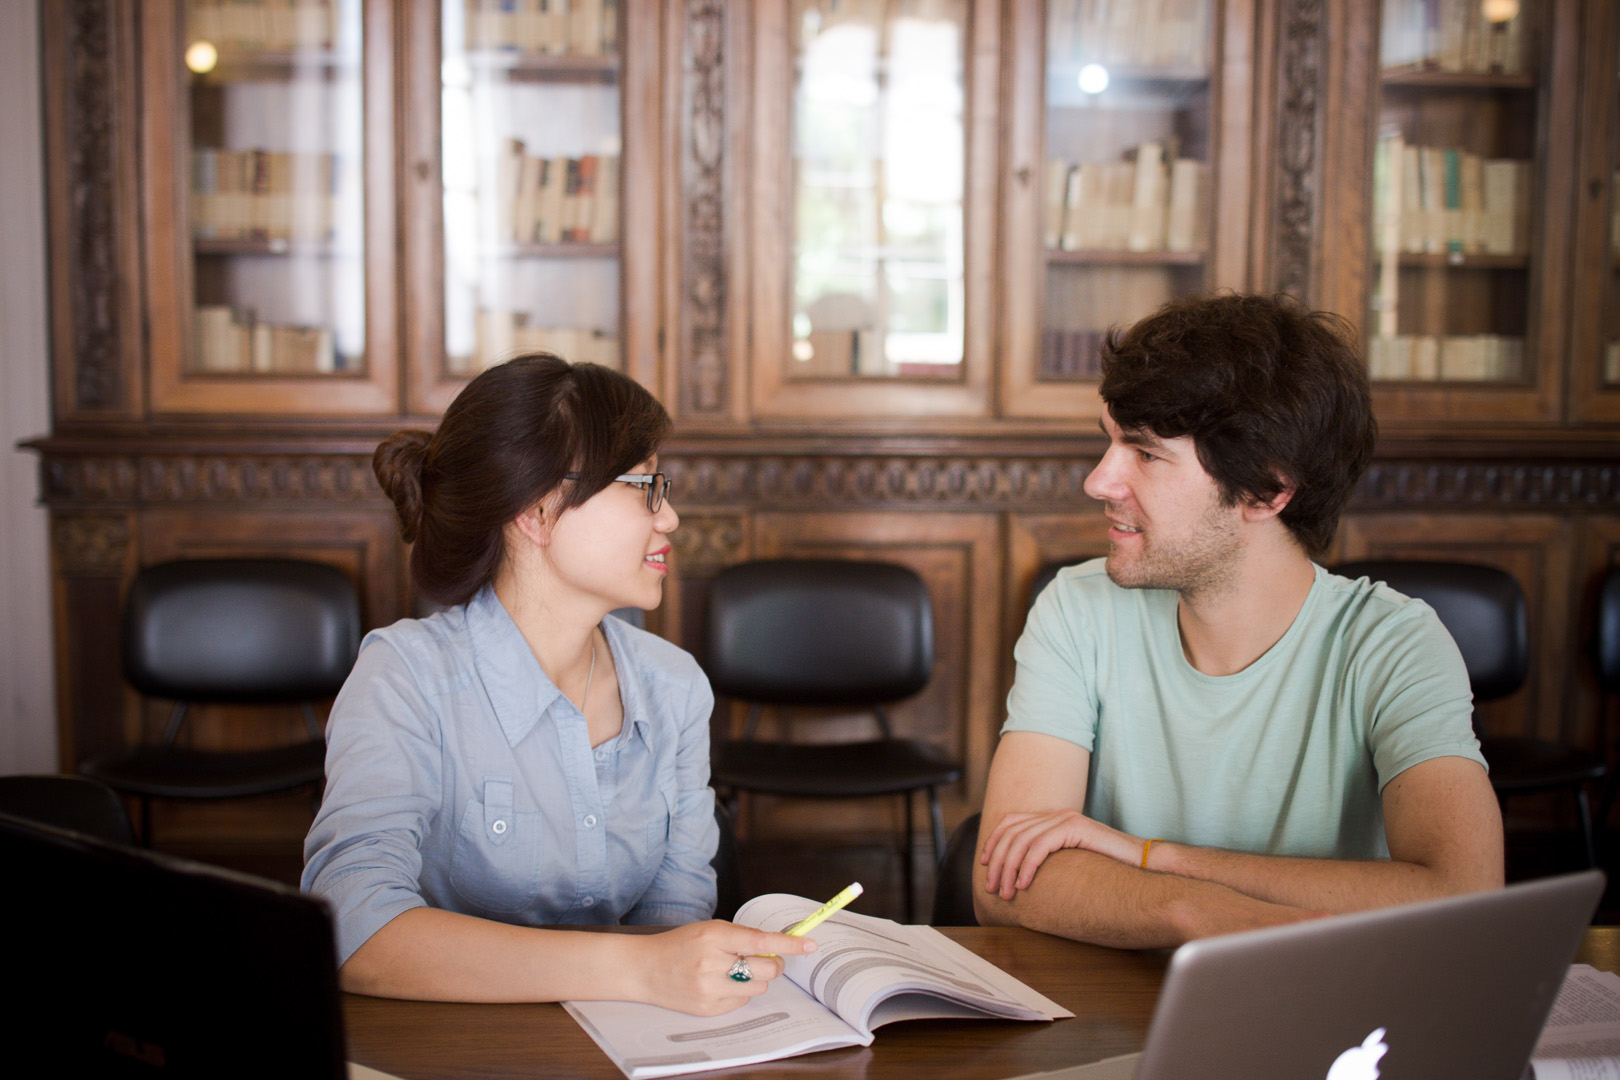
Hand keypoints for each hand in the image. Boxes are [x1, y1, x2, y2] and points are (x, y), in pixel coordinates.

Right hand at [630, 921, 817, 1015]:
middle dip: (774, 963)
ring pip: (758, 987)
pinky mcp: (709, 1009)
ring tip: (735, 970)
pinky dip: (740, 991)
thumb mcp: (709, 929)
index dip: (788, 944)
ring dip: (756, 978)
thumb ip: (741, 936)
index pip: (760, 941)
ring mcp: (710, 989)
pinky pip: (742, 1001)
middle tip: (766, 958)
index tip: (809, 944)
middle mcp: (712, 963)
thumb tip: (776, 945)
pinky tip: (720, 983)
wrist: (644, 969)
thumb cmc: (680, 944)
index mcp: (714, 936)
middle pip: (766, 969)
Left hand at [981, 810, 1144, 899]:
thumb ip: (1049, 860)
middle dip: (997, 861)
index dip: (993, 842)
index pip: (1011, 822)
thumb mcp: (1069, 862)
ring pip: (1022, 841)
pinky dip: (1027, 867)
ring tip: (1006, 893)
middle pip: (1012, 832)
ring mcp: (1066, 819)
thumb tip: (1020, 876)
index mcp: (1053, 818)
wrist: (1141, 863)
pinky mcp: (1076, 828)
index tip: (984, 864)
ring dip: (1008, 869)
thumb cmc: (1106, 869)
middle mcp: (1056, 814)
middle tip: (991, 888)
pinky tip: (1024, 885)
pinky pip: (1040, 847)